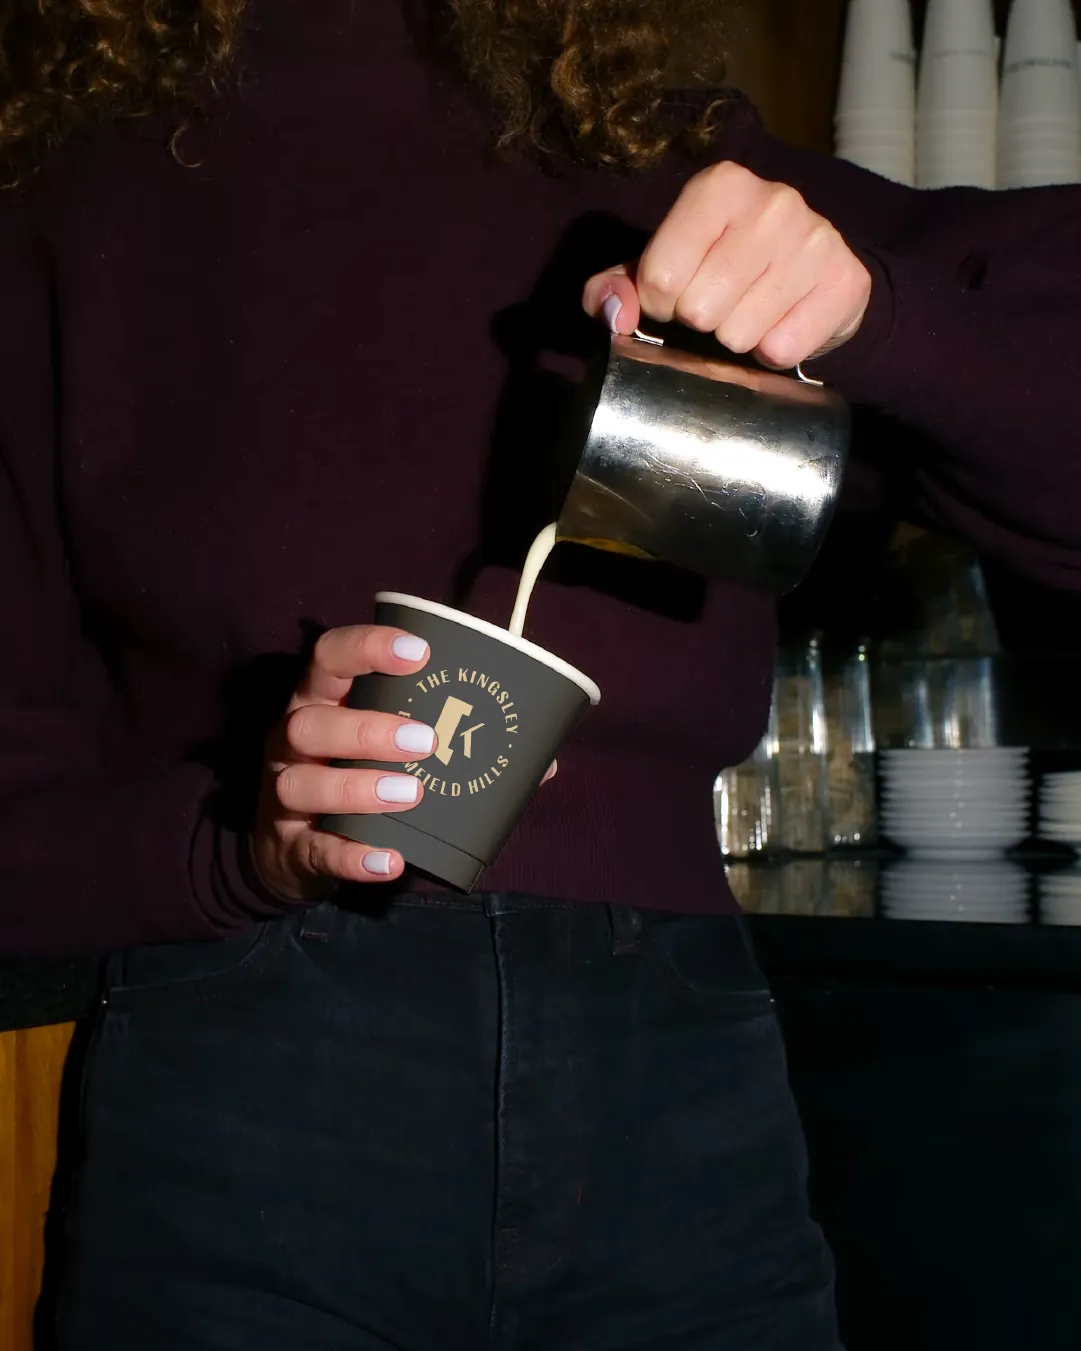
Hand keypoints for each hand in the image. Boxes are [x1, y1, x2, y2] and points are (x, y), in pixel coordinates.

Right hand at [251, 624, 435, 900]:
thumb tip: (538, 764)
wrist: (293, 852)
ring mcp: (284, 794)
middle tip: (427, 741)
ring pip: (301, 784)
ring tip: (411, 794)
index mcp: (319, 700)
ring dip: (357, 788)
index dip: (367, 647)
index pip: (328, 657)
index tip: (419, 653)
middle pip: (309, 723)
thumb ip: (447, 741)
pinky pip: (315, 850)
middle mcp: (292, 741)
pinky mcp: (291, 847)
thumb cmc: (354, 775)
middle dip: (368, 729)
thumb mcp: (380, 744)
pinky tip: (391, 861)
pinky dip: (352, 857)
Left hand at [583, 161, 870, 369]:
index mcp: (719, 186)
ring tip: (752, 313)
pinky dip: (773, 353)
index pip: (661, 275)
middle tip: (720, 306)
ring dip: (737, 340)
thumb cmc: (721, 270)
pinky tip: (781, 324)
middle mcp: (773, 202)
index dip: (660, 303)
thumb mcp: (660, 267)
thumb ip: (614, 286)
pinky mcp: (845, 282)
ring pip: (738, 335)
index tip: (679, 294)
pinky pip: (781, 349)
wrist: (814, 277)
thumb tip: (614, 314)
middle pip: (699, 309)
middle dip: (700, 322)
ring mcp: (816, 240)